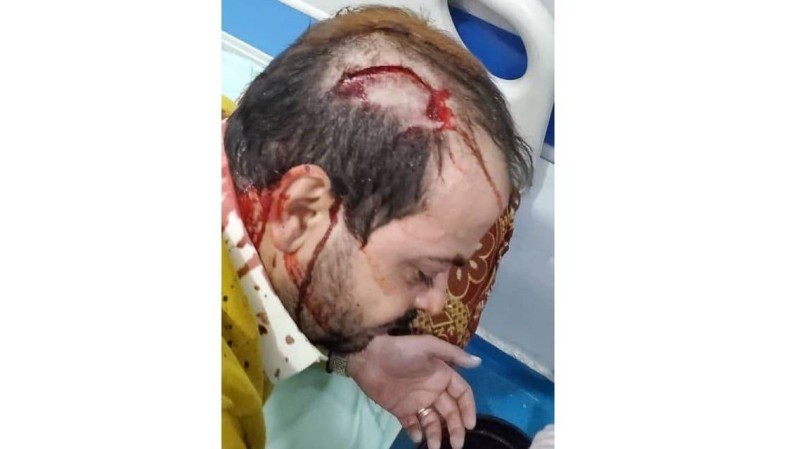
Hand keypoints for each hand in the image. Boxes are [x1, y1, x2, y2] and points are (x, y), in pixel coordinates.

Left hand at [347, 334, 480, 448]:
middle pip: (450, 412)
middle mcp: (432, 390)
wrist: (368, 357)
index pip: (462, 394)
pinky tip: (417, 437)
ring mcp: (416, 401)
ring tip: (436, 447)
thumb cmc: (400, 350)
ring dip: (437, 435)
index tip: (469, 425)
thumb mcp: (427, 346)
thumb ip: (453, 354)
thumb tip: (478, 362)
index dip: (468, 409)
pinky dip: (416, 433)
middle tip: (457, 444)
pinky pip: (412, 425)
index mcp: (442, 375)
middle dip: (455, 428)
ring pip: (432, 422)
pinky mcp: (400, 410)